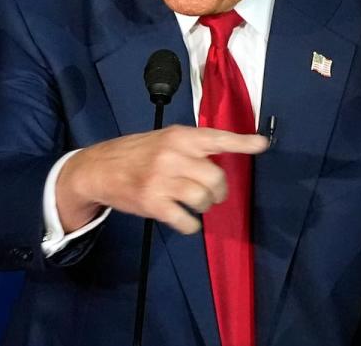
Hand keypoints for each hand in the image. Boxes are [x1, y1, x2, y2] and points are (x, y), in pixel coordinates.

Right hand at [56, 125, 268, 233]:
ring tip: (196, 204)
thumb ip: (192, 145)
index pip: (217, 137)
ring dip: (205, 206)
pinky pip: (186, 221)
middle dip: (219, 190)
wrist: (98, 168)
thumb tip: (227, 152)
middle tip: (213, 193)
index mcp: (180, 136)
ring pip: (203, 199)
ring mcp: (162, 180)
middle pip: (216, 177)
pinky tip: (185, 219)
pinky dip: (191, 225)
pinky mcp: (152, 203)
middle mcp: (173, 155)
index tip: (262, 145)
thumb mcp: (165, 138)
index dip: (242, 142)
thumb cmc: (137, 153)